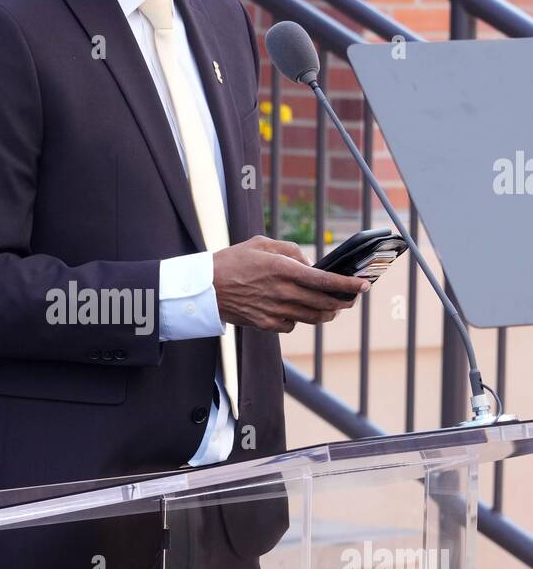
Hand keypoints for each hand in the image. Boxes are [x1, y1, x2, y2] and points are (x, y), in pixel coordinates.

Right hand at [213, 235, 369, 333]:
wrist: (205, 288)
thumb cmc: (232, 261)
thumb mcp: (261, 243)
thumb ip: (290, 251)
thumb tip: (310, 264)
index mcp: (282, 269)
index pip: (324, 280)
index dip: (347, 285)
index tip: (363, 286)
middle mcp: (282, 292)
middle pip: (324, 303)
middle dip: (344, 301)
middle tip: (352, 298)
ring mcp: (274, 311)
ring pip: (313, 317)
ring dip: (327, 313)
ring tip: (332, 308)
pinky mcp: (265, 324)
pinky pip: (292, 325)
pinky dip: (299, 319)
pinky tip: (297, 311)